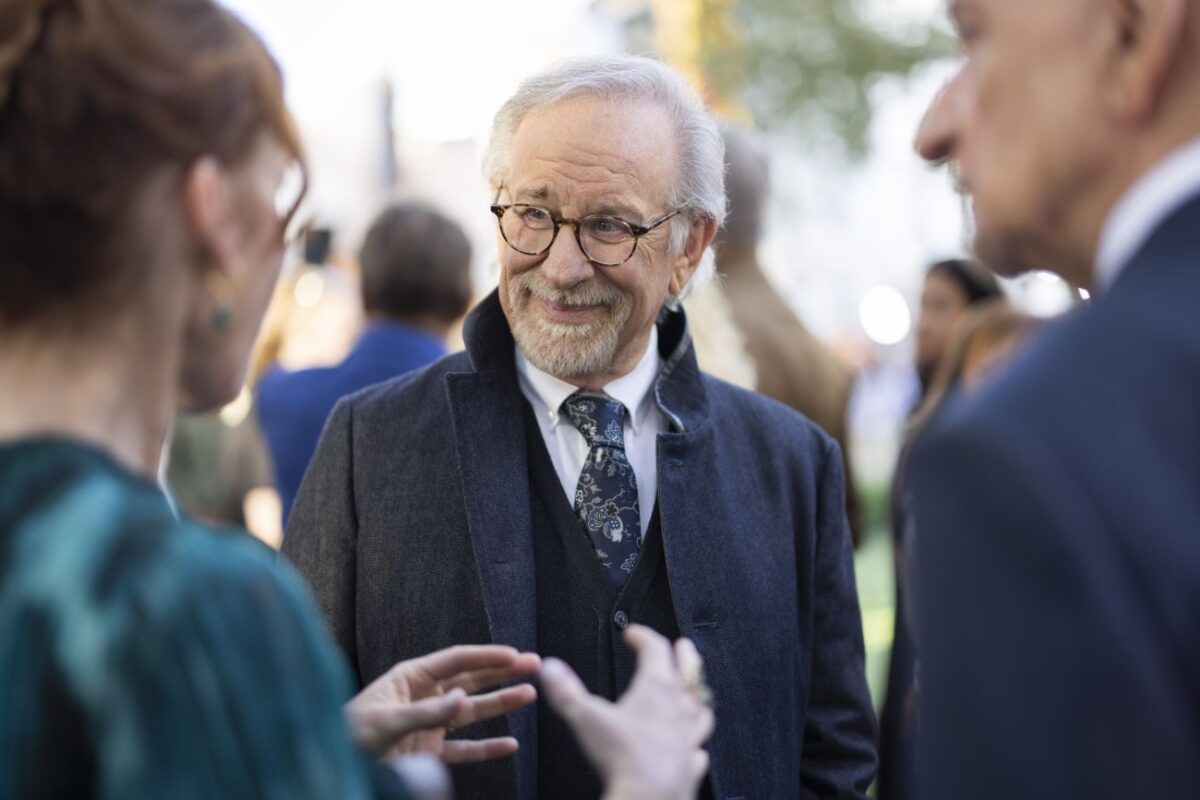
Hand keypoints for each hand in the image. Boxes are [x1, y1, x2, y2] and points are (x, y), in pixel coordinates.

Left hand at [346, 644, 539, 762]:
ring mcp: (429, 723)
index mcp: (411, 677)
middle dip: (502, 672)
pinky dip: (487, 748)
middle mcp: (424, 696)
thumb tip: (463, 700)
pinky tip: (510, 745)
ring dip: (501, 703)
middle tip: (533, 664)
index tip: (514, 656)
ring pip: (473, 711)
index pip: (457, 660)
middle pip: (471, 679)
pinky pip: (464, 749)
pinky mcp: (429, 751)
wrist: (336, 765)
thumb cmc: (349, 735)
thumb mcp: (386, 722)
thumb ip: (426, 712)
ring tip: (531, 694)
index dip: (487, 657)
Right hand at [541, 626, 714, 799]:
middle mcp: (679, 709)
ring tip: (697, 693)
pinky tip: (694, 747)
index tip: (633, 633)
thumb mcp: (586, 717)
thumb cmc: (623, 757)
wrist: (648, 795)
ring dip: (698, 697)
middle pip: (689, 672)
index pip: (655, 649)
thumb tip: (550, 669)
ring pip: (701, 709)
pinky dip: (696, 744)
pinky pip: (698, 749)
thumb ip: (566, 691)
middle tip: (683, 645)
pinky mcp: (689, 764)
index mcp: (656, 689)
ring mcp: (688, 737)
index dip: (643, 636)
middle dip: (684, 656)